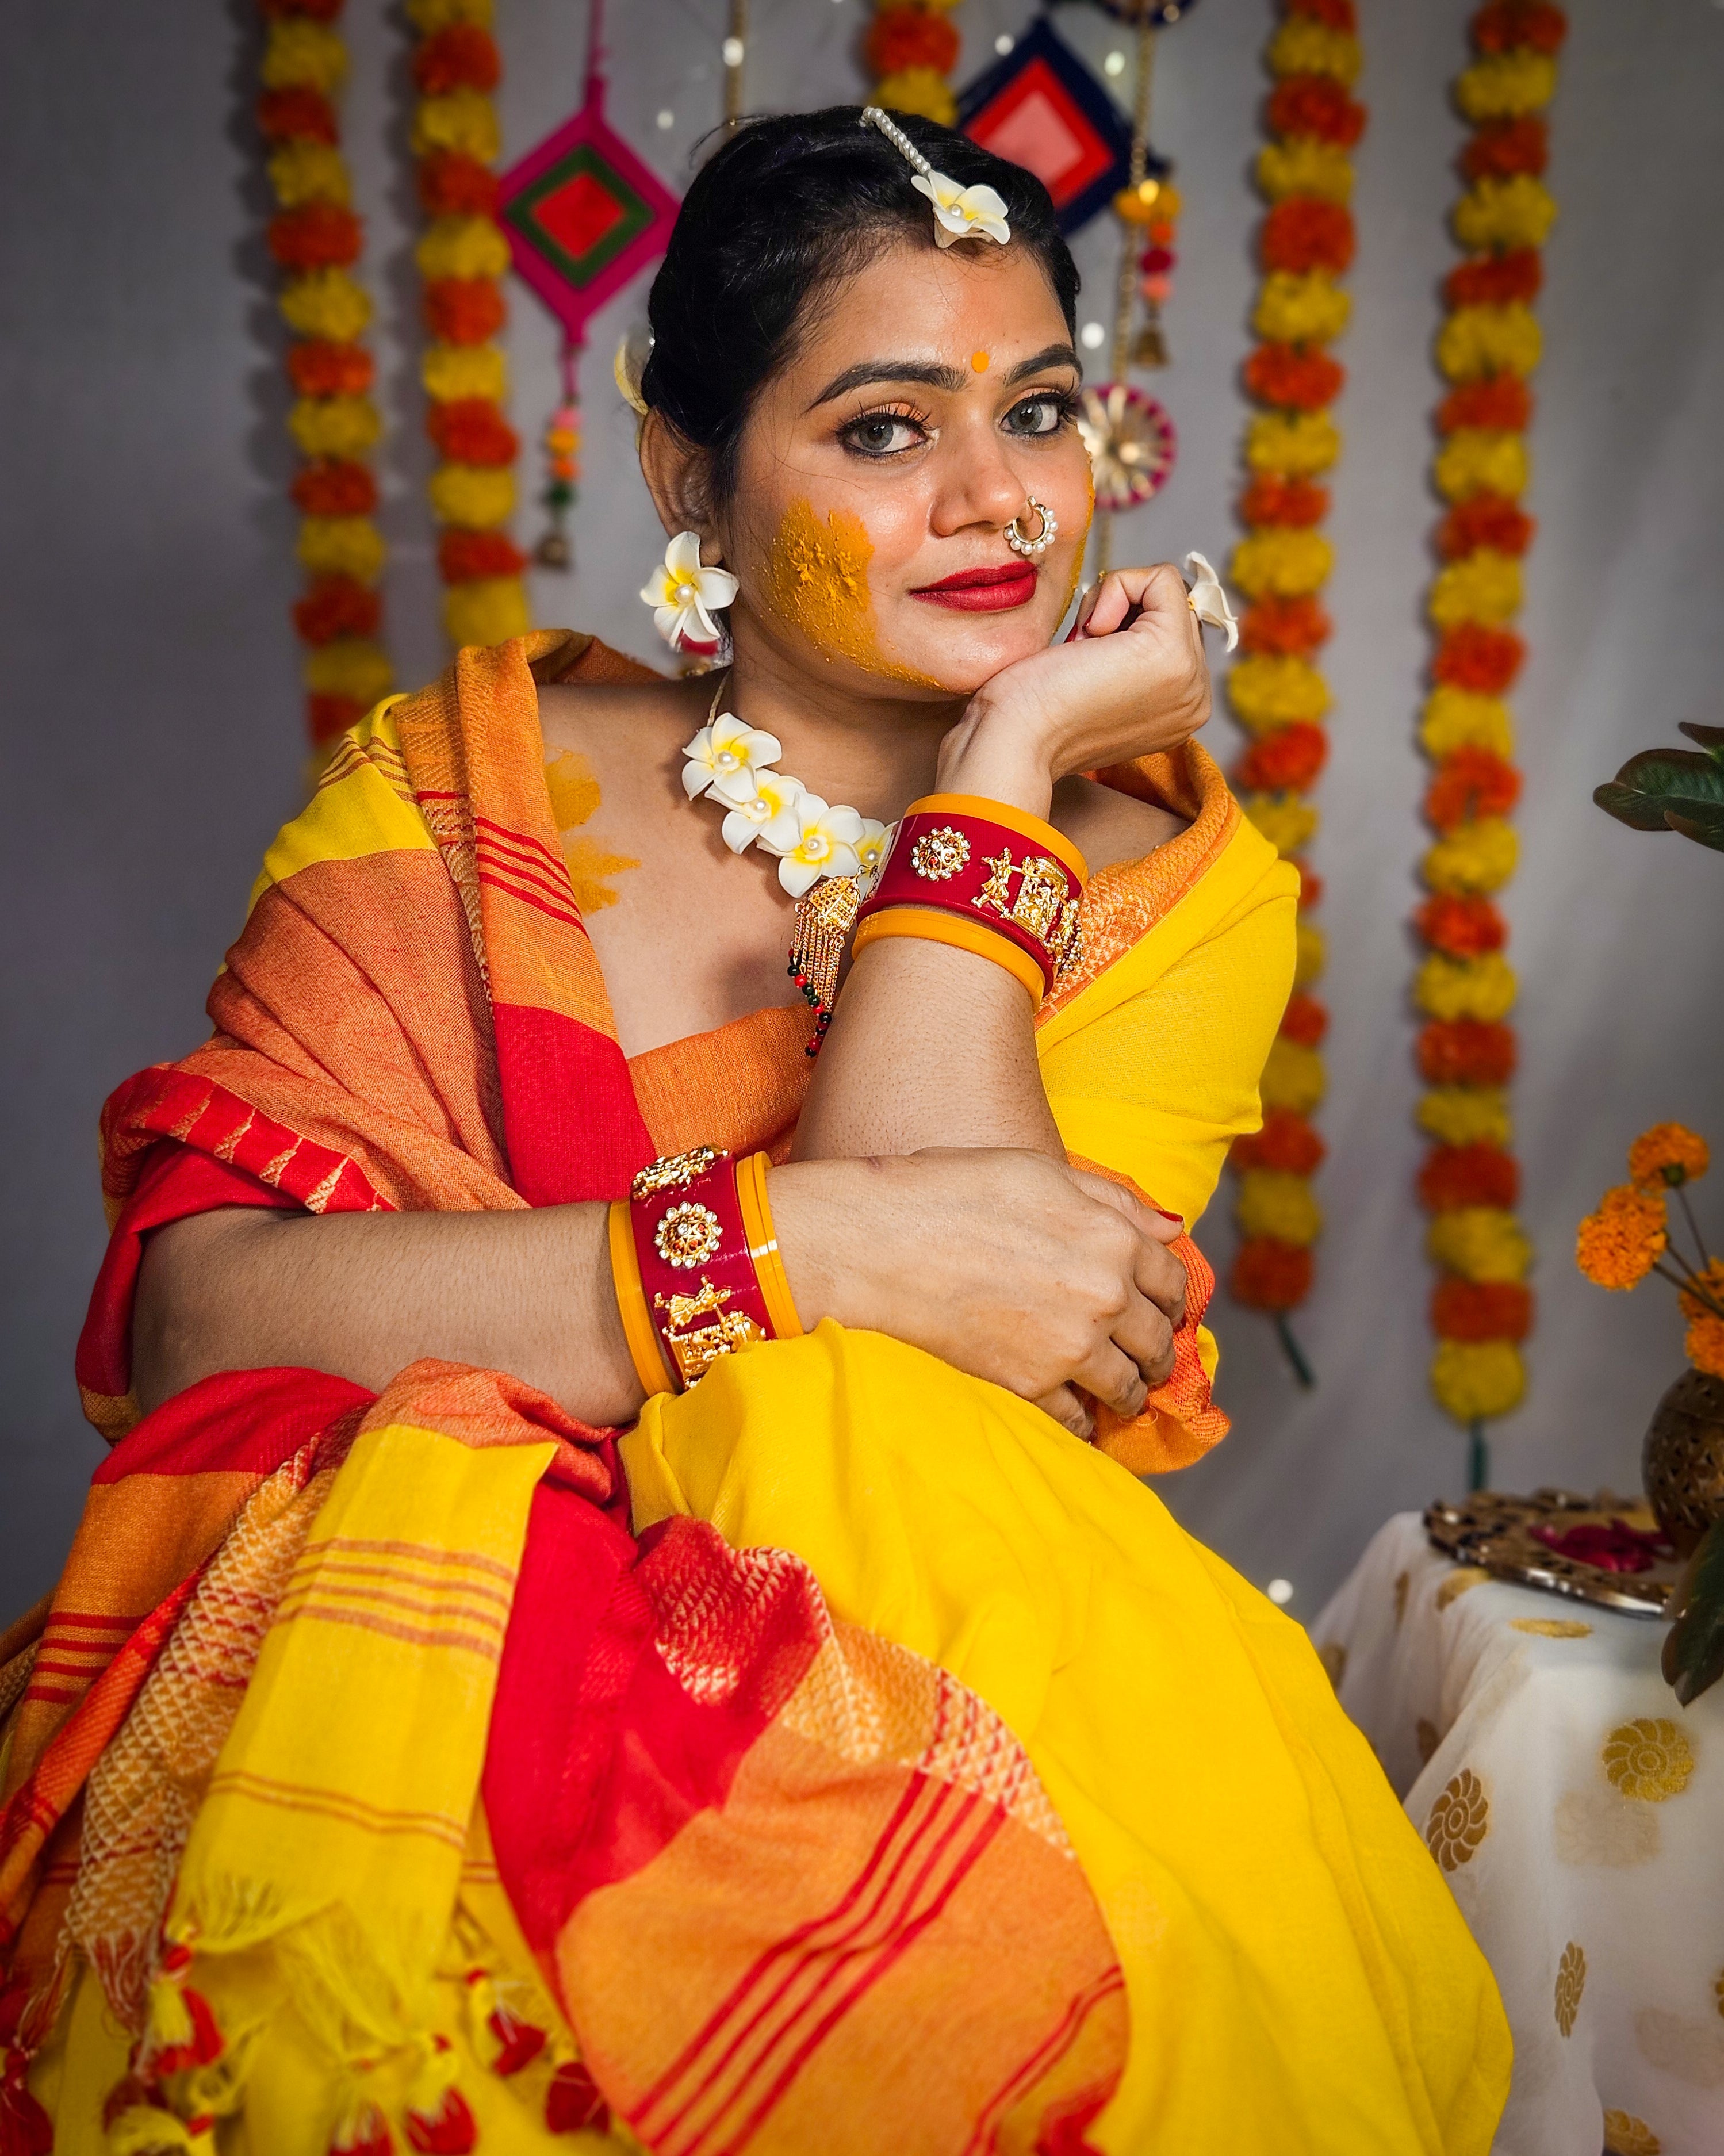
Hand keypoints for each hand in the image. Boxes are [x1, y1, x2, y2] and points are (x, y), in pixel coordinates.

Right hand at [771, 1149, 1187, 1436]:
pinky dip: (1081, 1423)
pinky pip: (1077, 1419)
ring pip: (1127, 1388)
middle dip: (1156, 1352)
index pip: (1173, 1281)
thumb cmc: (954, 1190)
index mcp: (1114, 1238)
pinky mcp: (1031, 1384)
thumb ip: (1113, 1200)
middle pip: (1158, 1340)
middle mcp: (1107, 1296)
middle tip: (1146, 1359)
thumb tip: (1171, 1230)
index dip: (1172, 1298)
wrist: (884, 1240)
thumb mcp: (1042, 1172)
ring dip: (1128, 1393)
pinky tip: (1075, 1417)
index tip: (1163, 1310)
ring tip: (1117, 1395)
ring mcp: (1072, 1346)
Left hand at [933, 563, 1210, 817]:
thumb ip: (1128, 657)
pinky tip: (1089, 636)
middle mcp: (1197, 699)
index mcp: (1181, 711)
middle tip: (1080, 658)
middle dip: (1118, 614)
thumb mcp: (1096, 681)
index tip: (1083, 664)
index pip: (1170, 632)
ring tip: (1084, 653)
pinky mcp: (1174, 652)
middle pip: (1172, 610)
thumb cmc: (1031, 712)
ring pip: (1167, 592)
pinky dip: (1116, 589)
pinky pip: (1162, 578)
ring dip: (1112, 606)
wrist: (1013, 740)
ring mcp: (1191, 678)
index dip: (1120, 627)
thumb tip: (1124, 618)